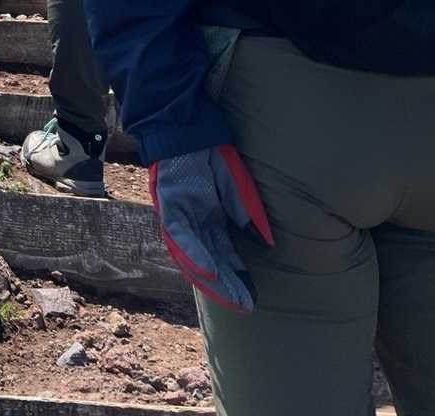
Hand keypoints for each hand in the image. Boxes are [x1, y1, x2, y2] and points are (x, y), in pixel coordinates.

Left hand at [149, 144, 272, 312]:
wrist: (186, 128)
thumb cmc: (210, 155)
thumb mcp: (235, 185)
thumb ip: (247, 213)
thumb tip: (266, 243)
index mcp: (210, 219)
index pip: (224, 254)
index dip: (237, 275)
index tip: (252, 295)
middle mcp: (194, 222)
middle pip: (210, 260)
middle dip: (227, 284)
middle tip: (245, 305)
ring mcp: (180, 215)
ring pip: (192, 254)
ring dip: (210, 277)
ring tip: (229, 296)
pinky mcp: (168, 205)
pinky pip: (179, 233)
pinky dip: (194, 251)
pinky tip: (208, 268)